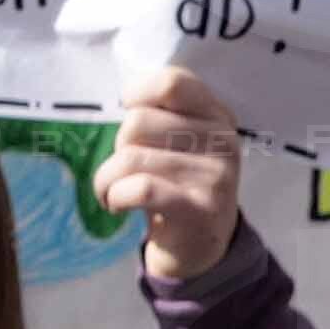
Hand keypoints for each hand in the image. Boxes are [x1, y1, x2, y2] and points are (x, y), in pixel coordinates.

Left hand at [97, 58, 245, 281]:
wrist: (199, 246)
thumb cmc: (175, 183)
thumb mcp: (177, 141)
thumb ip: (159, 113)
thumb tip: (125, 96)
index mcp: (216, 114)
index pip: (171, 82)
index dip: (137, 94)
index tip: (129, 115)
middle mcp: (223, 141)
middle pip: (138, 122)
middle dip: (118, 146)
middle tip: (127, 169)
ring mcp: (216, 177)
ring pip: (130, 157)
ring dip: (106, 178)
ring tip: (112, 191)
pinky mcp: (200, 211)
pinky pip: (139, 189)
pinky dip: (114, 195)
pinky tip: (115, 205)